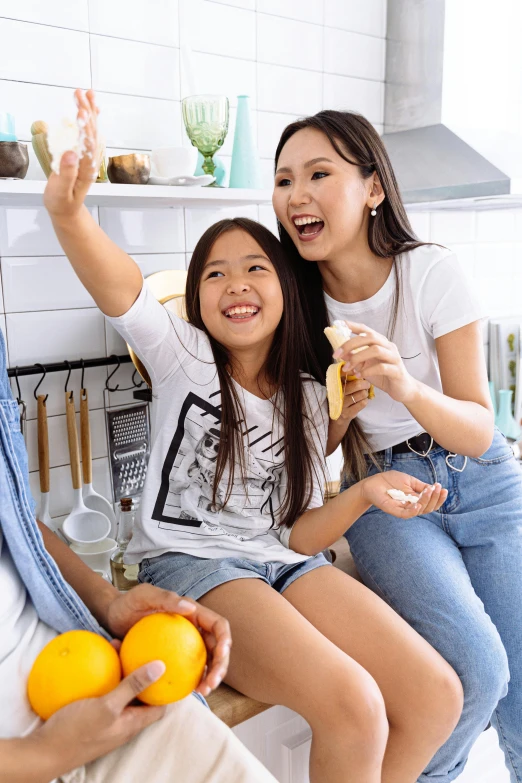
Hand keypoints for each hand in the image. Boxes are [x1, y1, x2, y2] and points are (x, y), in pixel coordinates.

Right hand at [32, 660, 165, 778]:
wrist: (42, 752)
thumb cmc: (76, 732)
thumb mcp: (107, 707)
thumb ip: (132, 686)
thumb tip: (161, 667)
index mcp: (132, 723)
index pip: (159, 706)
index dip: (166, 688)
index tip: (170, 665)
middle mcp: (122, 723)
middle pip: (140, 696)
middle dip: (142, 673)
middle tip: (140, 649)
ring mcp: (106, 720)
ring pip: (121, 692)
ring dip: (122, 672)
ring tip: (117, 648)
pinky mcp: (90, 716)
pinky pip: (103, 694)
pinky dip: (104, 678)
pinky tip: (95, 663)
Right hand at [44, 89, 99, 220]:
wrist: (67, 210)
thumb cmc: (62, 202)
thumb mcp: (60, 192)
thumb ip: (66, 174)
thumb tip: (70, 154)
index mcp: (85, 169)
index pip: (87, 145)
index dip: (85, 128)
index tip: (81, 112)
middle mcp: (89, 161)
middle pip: (91, 133)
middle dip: (87, 112)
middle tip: (80, 94)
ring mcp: (87, 157)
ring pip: (91, 131)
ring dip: (89, 111)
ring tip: (87, 93)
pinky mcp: (83, 154)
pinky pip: (88, 134)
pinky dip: (89, 119)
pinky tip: (90, 107)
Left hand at [106, 584, 230, 696]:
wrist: (113, 617)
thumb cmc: (127, 604)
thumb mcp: (143, 596)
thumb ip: (165, 599)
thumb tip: (190, 608)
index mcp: (192, 612)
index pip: (217, 625)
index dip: (225, 639)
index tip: (221, 655)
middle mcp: (193, 628)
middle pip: (217, 647)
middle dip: (221, 665)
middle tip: (211, 683)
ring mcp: (185, 643)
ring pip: (207, 661)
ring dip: (211, 677)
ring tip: (203, 691)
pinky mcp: (174, 656)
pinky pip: (188, 670)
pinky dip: (192, 681)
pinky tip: (187, 693)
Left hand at [333, 321, 417, 402]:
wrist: (403, 390)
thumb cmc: (383, 376)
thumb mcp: (365, 366)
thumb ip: (354, 358)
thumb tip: (340, 353)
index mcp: (381, 343)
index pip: (366, 330)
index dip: (353, 326)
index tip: (339, 324)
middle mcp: (388, 346)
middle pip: (369, 337)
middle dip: (350, 344)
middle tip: (336, 354)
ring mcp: (394, 357)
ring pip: (376, 350)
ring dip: (357, 358)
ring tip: (347, 368)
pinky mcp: (397, 370)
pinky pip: (382, 367)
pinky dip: (368, 371)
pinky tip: (359, 376)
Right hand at [338, 375, 371, 423]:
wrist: (337, 416)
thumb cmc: (342, 396)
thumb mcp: (342, 384)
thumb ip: (347, 375)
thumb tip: (357, 368)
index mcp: (334, 383)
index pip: (343, 373)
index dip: (353, 371)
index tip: (358, 373)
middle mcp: (337, 393)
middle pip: (357, 384)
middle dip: (365, 384)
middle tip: (366, 385)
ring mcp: (342, 404)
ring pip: (362, 394)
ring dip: (365, 393)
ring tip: (362, 394)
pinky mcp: (348, 413)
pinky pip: (363, 403)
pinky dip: (365, 401)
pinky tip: (361, 401)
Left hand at [361, 470, 447, 517]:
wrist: (373, 483)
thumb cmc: (390, 481)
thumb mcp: (409, 481)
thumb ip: (421, 486)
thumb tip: (434, 488)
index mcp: (416, 500)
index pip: (431, 503)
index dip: (439, 498)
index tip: (443, 489)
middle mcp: (412, 506)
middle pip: (429, 508)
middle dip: (435, 498)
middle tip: (437, 488)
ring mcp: (404, 509)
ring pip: (420, 510)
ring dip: (427, 501)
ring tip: (429, 491)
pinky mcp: (395, 511)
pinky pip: (406, 514)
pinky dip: (413, 511)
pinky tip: (418, 504)